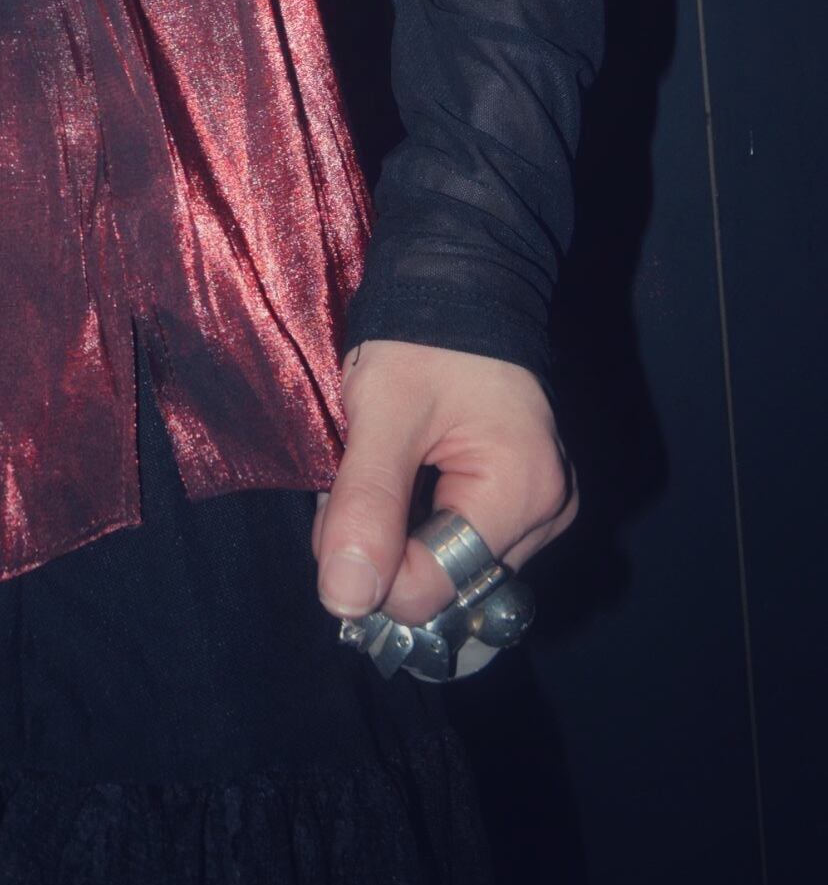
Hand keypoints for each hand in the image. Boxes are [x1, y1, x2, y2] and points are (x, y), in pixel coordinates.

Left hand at [312, 338, 578, 624]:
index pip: (435, 589)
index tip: (337, 511)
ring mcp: (540, 509)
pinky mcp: (523, 500)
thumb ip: (365, 507)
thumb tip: (344, 602)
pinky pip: (462, 542)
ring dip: (398, 539)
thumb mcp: (382, 414)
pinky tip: (400, 481)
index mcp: (523, 493)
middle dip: (383, 550)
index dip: (372, 566)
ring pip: (450, 568)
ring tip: (377, 474)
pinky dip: (419, 524)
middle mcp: (547, 514)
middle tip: (348, 488)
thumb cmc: (423, 336)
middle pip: (446, 583)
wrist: (460, 283)